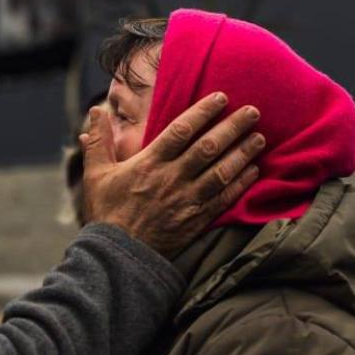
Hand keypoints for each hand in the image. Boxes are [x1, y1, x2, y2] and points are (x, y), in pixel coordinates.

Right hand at [81, 92, 263, 256]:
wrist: (119, 256)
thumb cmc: (107, 212)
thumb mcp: (95, 173)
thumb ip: (99, 140)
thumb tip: (95, 111)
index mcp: (150, 163)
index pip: (182, 130)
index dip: (203, 111)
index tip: (221, 98)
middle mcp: (172, 178)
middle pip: (208, 147)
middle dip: (232, 127)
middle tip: (253, 111)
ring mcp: (187, 199)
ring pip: (221, 171)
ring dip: (242, 153)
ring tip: (259, 137)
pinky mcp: (197, 219)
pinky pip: (224, 198)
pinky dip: (240, 183)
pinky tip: (253, 171)